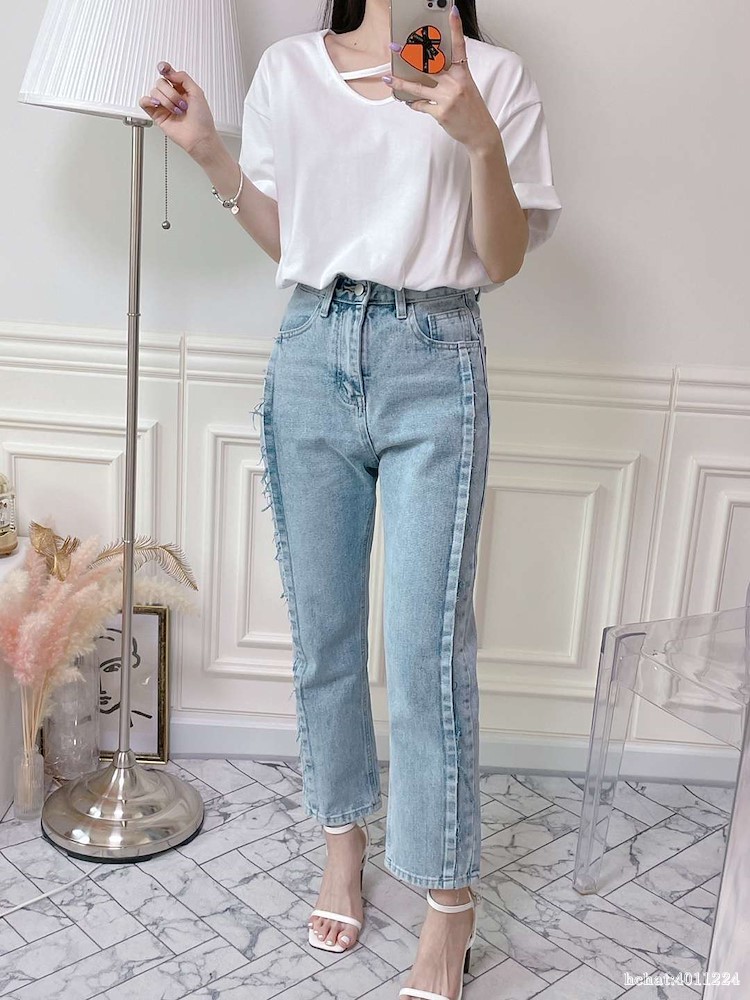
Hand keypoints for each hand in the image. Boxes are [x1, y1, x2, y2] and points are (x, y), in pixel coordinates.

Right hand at [138, 61, 217, 159]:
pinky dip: (148, 100)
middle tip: (181, 104)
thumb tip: (170, 72)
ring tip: (176, 111)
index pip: (168, 73)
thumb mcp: (197, 92)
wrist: (199, 137)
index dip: (164, 68)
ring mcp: (163, 105)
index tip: (164, 69)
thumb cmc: (202, 119)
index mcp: (181, 88)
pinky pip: (144, 102)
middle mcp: (171, 95)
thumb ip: (183, 77)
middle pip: (160, 82)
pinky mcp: (157, 114)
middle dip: (171, 93)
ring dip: (167, 101)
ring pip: (154, 91)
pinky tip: (157, 104)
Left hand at [385, 4, 499, 152]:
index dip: (456, 27)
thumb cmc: (471, 108)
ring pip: (418, 87)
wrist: (480, 132)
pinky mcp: (441, 113)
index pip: (459, 46)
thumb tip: (428, 69)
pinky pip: (421, 105)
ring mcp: (447, 98)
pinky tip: (409, 102)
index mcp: (463, 72)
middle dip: (409, 55)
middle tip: (395, 47)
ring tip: (388, 78)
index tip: (452, 11)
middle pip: (429, 64)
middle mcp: (455, 82)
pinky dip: (414, 104)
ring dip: (400, 82)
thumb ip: (450, 75)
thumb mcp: (466, 86)